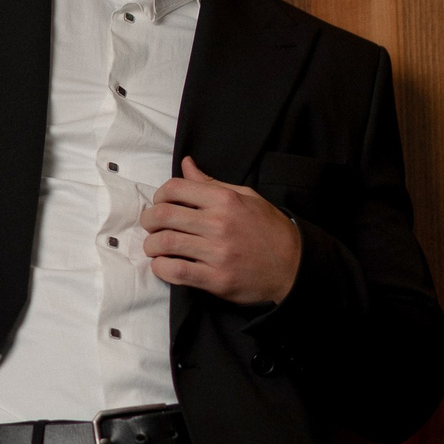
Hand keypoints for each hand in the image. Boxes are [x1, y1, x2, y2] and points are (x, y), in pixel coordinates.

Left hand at [142, 157, 301, 305]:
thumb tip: (187, 164)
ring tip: (154, 247)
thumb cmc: (269, 230)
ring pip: (165, 243)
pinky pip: (176, 271)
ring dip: (151, 245)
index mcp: (225, 200)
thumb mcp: (246, 197)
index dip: (159, 196)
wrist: (294, 266)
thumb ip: (212, 183)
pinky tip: (163, 265)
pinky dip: (161, 268)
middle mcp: (219, 224)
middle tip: (150, 226)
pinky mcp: (216, 279)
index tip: (160, 205)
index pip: (176, 188)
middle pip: (164, 214)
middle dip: (149, 220)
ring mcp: (217, 253)